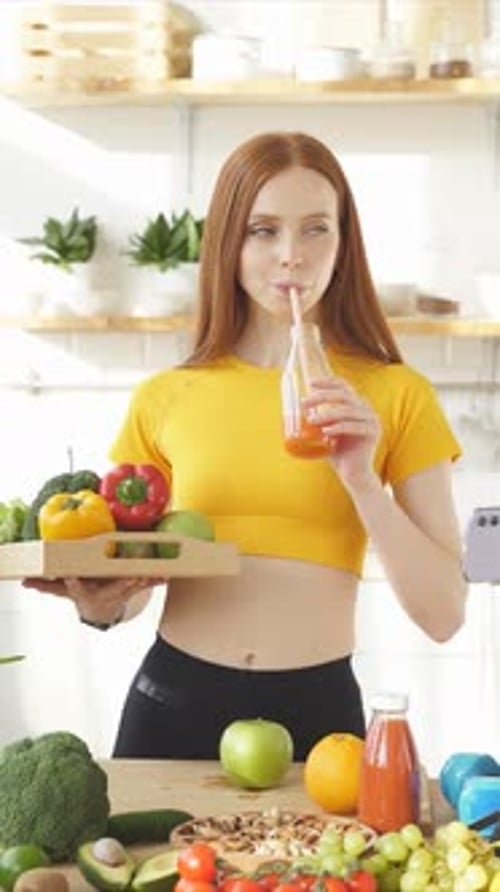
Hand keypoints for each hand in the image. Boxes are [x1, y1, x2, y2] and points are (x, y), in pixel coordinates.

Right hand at [22, 575, 165, 624]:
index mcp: (87, 593)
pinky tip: (166, 576)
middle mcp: (105, 593)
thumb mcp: (65, 592)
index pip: (79, 588)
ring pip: (134, 586)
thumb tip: (25, 582)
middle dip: (123, 583)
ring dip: (146, 581)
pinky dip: (156, 580)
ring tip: (157, 575)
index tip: (72, 577)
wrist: (99, 610)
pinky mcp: (132, 589)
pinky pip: (145, 584)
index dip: (76, 584)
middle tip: (132, 578)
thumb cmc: (84, 593)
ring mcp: (121, 592)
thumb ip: (47, 585)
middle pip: (114, 588)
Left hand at [302, 378, 380, 488]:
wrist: (354, 474)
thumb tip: (296, 410)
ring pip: (347, 411)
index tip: (310, 383)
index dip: (328, 382)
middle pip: (344, 396)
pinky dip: (338, 428)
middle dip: (322, 397)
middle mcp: (366, 409)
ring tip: (311, 420)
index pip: (343, 387)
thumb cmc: (338, 452)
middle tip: (304, 403)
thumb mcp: (325, 431)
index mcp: (356, 405)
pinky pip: (354, 427)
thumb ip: (318, 419)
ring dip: (327, 413)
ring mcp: (372, 420)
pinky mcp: (373, 433)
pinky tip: (326, 432)